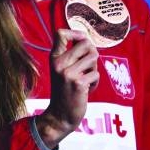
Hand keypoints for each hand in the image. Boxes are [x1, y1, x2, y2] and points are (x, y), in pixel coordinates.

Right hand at [35, 28, 98, 148]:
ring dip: (94, 69)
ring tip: (86, 79)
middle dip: (92, 54)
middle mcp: (59, 63)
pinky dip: (94, 83)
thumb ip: (71, 56)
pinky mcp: (78, 83)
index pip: (61, 34)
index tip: (81, 41)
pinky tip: (86, 90)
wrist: (59, 115)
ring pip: (93, 58)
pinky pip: (96, 74)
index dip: (76, 33)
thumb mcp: (61, 70)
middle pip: (85, 43)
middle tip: (88, 66)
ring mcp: (68, 73)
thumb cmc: (65, 91)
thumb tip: (89, 42)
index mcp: (53, 58)